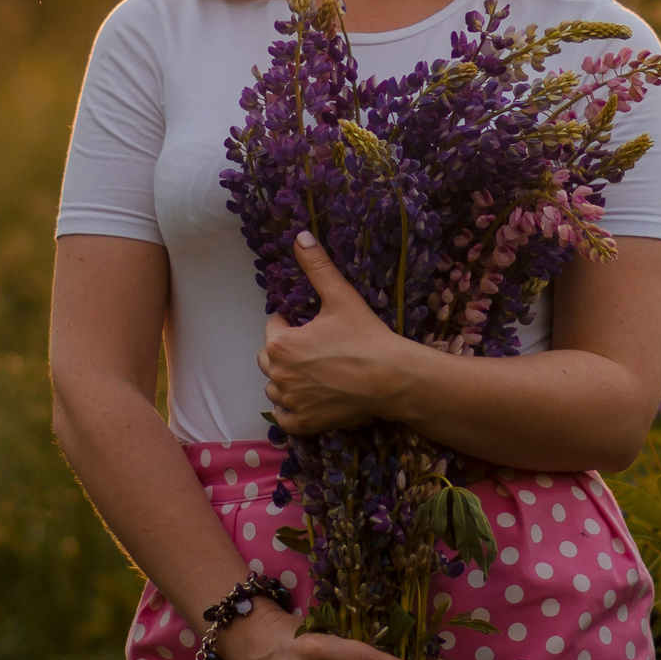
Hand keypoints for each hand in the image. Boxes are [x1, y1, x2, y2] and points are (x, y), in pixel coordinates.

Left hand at [259, 232, 416, 434]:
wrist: (392, 379)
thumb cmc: (366, 337)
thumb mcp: (340, 297)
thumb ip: (317, 267)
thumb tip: (300, 236)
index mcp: (282, 344)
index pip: (273, 327)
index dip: (290, 323)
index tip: (312, 325)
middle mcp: (279, 376)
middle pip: (268, 358)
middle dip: (284, 351)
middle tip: (314, 348)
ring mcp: (291, 402)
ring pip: (274, 388)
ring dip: (286, 380)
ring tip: (313, 372)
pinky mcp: (304, 423)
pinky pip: (284, 416)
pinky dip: (291, 409)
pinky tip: (308, 398)